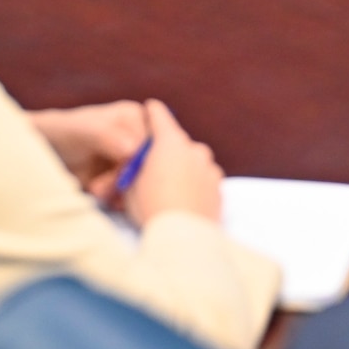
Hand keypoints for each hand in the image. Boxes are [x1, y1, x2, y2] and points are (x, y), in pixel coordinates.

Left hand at [28, 101, 151, 204]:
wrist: (47, 153)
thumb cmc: (62, 133)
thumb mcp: (80, 132)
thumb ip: (104, 136)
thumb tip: (132, 149)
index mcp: (134, 116)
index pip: (151, 146)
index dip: (136, 163)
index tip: (117, 175)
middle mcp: (138, 135)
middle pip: (148, 166)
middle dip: (125, 180)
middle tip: (99, 188)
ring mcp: (132, 158)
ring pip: (141, 182)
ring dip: (119, 192)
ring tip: (95, 190)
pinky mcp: (124, 178)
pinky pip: (132, 193)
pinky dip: (118, 199)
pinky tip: (101, 195)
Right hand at [121, 100, 224, 228]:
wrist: (184, 240)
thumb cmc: (151, 208)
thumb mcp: (128, 186)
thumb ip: (132, 169)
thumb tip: (132, 167)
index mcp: (169, 142)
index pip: (158, 114)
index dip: (151, 112)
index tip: (150, 108)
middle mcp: (194, 150)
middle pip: (177, 142)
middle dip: (166, 151)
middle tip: (153, 167)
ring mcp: (210, 169)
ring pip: (194, 162)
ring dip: (184, 168)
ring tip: (169, 188)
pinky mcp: (219, 190)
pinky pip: (205, 180)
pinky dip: (196, 185)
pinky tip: (184, 200)